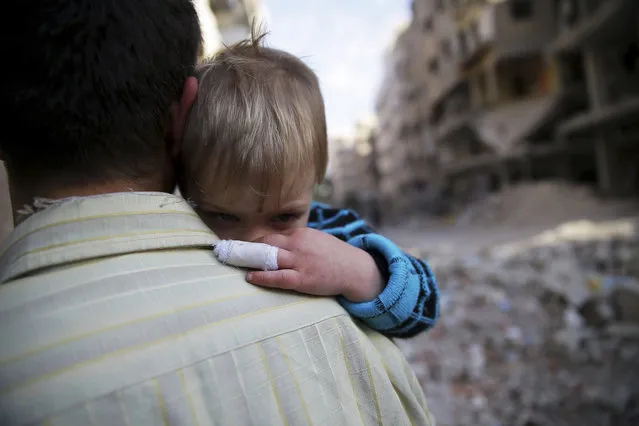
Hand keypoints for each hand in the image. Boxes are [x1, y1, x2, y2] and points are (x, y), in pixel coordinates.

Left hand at [247, 228, 383, 302]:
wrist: (354, 269)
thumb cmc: (333, 255)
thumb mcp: (315, 239)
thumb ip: (296, 240)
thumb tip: (276, 244)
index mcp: (300, 234)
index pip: (270, 235)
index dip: (254, 242)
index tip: (240, 246)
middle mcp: (297, 245)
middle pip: (265, 244)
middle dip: (246, 248)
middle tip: (229, 253)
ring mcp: (300, 262)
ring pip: (268, 259)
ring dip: (249, 261)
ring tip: (234, 263)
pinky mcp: (303, 279)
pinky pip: (277, 277)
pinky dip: (261, 277)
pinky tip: (250, 277)